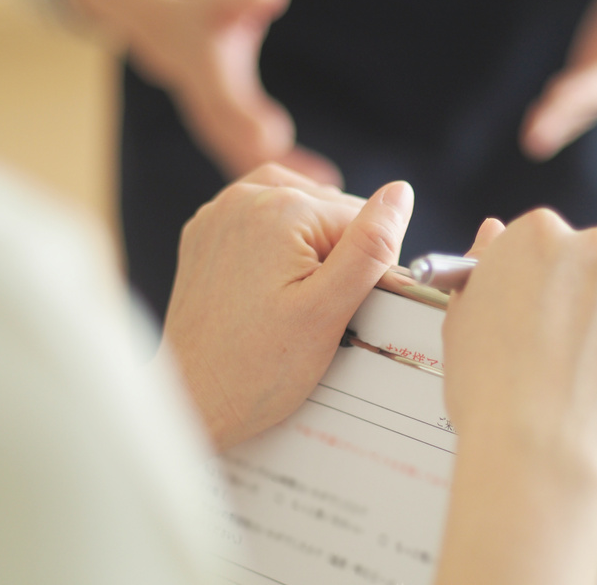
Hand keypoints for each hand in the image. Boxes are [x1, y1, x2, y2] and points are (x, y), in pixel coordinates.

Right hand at [72, 0, 341, 183]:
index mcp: (208, 77)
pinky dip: (277, 171)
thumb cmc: (202, 13)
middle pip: (242, 141)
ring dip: (284, 171)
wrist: (165, 35)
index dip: (249, 121)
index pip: (227, 103)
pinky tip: (310, 182)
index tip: (277, 138)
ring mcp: (213, 125)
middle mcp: (209, 107)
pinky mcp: (221, 133)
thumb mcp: (222, 0)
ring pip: (247, 156)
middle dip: (280, 160)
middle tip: (319, 177)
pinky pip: (248, 157)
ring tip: (324, 181)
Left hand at [158, 164, 412, 449]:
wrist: (195, 401)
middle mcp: (243, 199)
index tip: (340, 307)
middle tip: (314, 308)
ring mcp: (218, 215)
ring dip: (310, 245)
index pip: (361, 220)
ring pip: (298, 210)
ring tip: (298, 293)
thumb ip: (370, 246)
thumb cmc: (258, 368)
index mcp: (281, 209)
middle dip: (336, 254)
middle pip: (329, 211)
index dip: (365, 267)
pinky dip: (278, 243)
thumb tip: (400, 194)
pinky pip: (260, 220)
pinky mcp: (206, 236)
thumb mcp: (330, 310)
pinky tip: (275, 283)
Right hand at [443, 209, 596, 485]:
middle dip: (588, 299)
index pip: (548, 244)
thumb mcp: (462, 320)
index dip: (544, 287)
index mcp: (535, 235)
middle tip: (571, 353)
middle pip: (595, 262)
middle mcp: (592, 243)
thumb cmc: (492, 393)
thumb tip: (493, 233)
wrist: (541, 451)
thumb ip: (482, 267)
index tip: (544, 317)